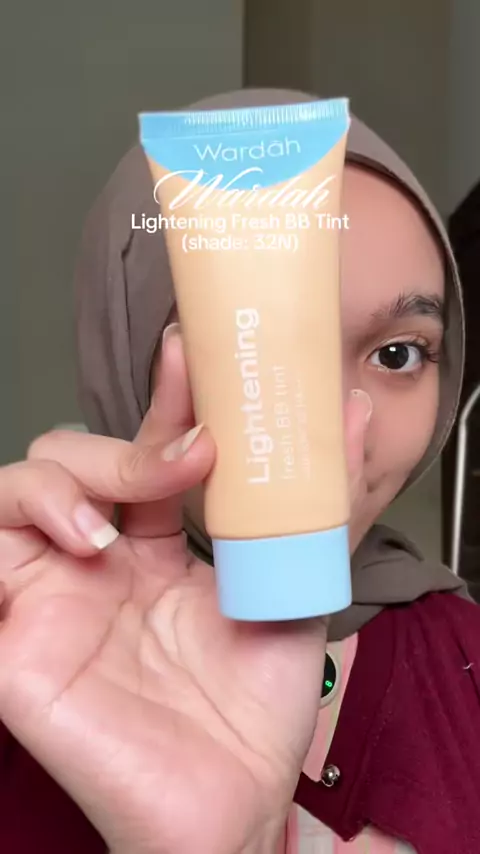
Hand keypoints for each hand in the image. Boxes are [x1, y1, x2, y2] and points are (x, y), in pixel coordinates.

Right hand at [0, 330, 369, 853]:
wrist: (231, 798)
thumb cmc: (254, 704)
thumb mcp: (293, 585)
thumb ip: (315, 503)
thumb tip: (350, 412)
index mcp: (152, 548)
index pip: (143, 452)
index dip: (162, 399)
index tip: (193, 354)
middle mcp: (96, 561)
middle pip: (71, 458)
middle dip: (123, 446)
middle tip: (189, 455)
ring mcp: (51, 595)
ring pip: (14, 490)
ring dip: (64, 479)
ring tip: (115, 520)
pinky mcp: (16, 640)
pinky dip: (22, 527)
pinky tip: (83, 548)